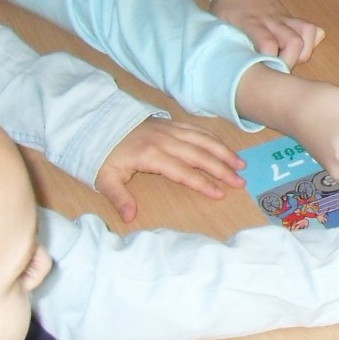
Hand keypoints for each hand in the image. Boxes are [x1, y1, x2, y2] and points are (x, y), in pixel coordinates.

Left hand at [96, 117, 245, 222]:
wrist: (98, 124)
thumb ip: (119, 197)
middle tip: (240, 181)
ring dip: (223, 151)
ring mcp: (170, 129)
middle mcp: (165, 140)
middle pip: (199, 155)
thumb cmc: (103, 154)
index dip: (202, 183)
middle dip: (222, 168)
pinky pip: (196, 129)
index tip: (220, 194)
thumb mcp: (104, 178)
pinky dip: (212, 137)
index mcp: (151, 155)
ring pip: (202, 139)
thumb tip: (130, 216)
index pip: (183, 172)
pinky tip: (223, 146)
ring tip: (240, 163)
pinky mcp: (171, 122)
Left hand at [210, 0, 324, 66]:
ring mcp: (285, 18)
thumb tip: (226, 70)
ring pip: (308, 33)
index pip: (267, 43)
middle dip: (290, 62)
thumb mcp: (217, 24)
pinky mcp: (292, 19)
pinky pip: (312, 29)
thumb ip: (224, 44)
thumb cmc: (226, 6)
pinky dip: (311, 42)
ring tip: (288, 61)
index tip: (262, 73)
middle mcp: (271, 20)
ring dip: (303, 53)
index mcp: (250, 22)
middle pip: (294, 42)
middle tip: (276, 71)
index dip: (269, 61)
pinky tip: (297, 51)